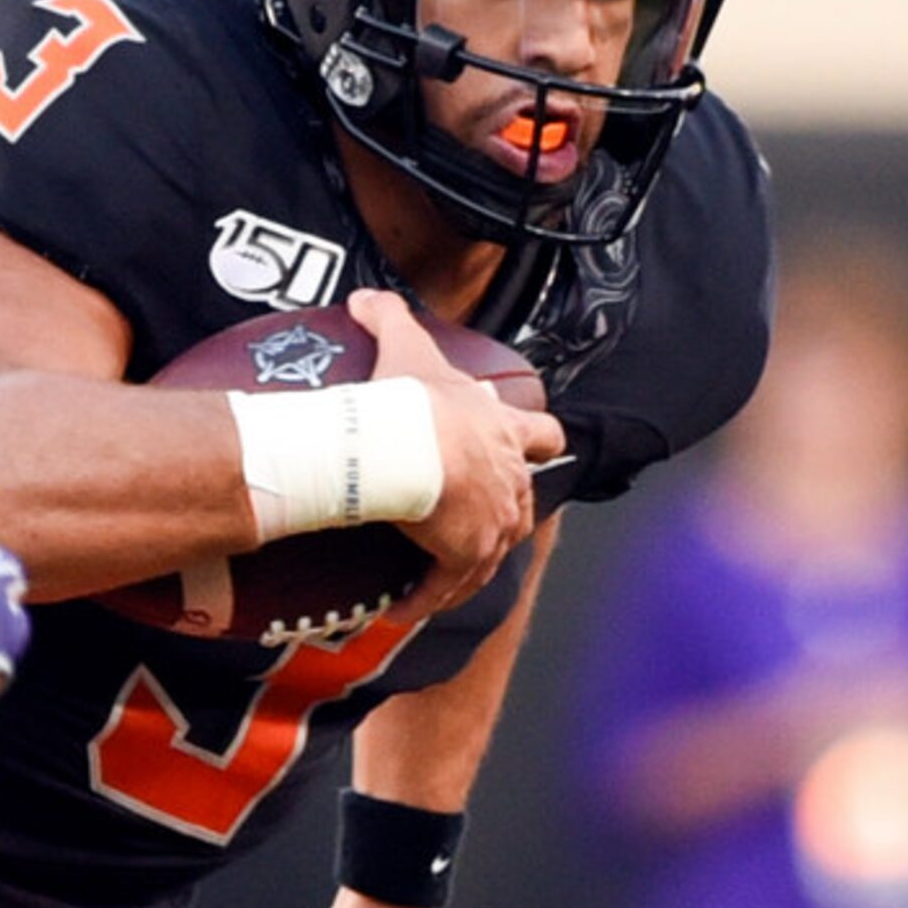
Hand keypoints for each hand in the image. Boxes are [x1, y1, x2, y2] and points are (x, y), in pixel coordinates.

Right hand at [349, 290, 560, 620]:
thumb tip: (363, 298)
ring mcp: (494, 519)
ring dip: (468, 564)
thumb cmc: (411, 399)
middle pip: (526, 499)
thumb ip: (387, 317)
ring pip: (494, 551)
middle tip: (476, 521)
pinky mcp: (468, 554)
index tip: (526, 449)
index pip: (543, 434)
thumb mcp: (405, 345)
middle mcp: (508, 476)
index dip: (536, 442)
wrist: (407, 446)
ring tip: (437, 575)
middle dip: (505, 510)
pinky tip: (401, 609)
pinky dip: (427, 597)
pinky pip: (450, 586)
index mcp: (502, 427)